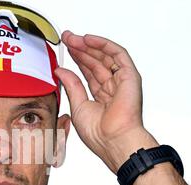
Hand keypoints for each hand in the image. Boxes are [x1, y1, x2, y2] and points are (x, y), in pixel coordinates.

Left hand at [55, 31, 158, 173]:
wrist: (113, 140)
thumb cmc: (99, 134)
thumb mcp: (78, 106)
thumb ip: (71, 86)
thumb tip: (60, 71)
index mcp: (102, 97)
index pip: (89, 73)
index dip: (77, 60)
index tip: (64, 50)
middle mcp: (113, 88)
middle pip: (96, 62)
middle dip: (81, 50)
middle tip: (66, 39)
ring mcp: (122, 81)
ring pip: (105, 56)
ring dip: (89, 45)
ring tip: (73, 38)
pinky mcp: (130, 76)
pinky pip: (117, 54)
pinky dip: (103, 45)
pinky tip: (88, 40)